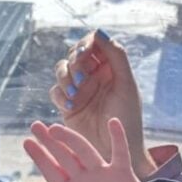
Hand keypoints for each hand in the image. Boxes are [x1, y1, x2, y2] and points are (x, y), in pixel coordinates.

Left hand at [23, 120, 181, 181]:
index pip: (51, 172)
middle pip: (64, 156)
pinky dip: (117, 137)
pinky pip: (120, 152)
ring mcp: (103, 175)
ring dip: (72, 139)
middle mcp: (85, 180)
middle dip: (49, 142)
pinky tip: (113, 123)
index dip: (39, 157)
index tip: (26, 142)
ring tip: (56, 128)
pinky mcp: (123, 174)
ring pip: (85, 151)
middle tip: (35, 126)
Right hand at [50, 30, 154, 178]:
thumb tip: (99, 31)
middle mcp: (94, 75)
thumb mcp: (126, 85)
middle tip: (80, 75)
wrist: (114, 151)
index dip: (86, 44)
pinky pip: (55, 91)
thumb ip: (116, 56)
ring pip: (62, 69)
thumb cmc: (127, 118)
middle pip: (75, 53)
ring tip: (75, 92)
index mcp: (111, 67)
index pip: (94, 44)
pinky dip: (60, 95)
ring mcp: (79, 89)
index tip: (85, 52)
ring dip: (65, 77)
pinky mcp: (67, 104)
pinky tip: (70, 105)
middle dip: (75, 61)